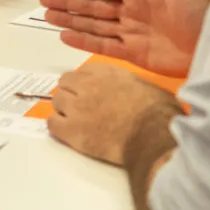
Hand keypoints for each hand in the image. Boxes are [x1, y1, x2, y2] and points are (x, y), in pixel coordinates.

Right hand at [39, 0, 209, 74]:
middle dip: (67, 2)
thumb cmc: (200, 14)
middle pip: (92, 6)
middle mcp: (131, 11)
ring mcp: (131, 33)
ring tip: (47, 16)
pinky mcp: (134, 54)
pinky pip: (103, 45)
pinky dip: (84, 41)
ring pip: (93, 24)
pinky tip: (65, 36)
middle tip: (43, 0)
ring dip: (70, 20)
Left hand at [46, 65, 176, 165]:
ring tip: (76, 122)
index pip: (81, 72)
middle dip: (71, 95)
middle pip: (65, 84)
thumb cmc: (158, 114)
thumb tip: (132, 92)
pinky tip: (68, 133)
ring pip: (57, 102)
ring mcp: (77, 106)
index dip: (84, 84)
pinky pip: (52, 124)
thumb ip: (129, 84)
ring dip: (64, 111)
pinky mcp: (71, 129)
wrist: (152, 136)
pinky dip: (58, 128)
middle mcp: (87, 85)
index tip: (89, 93)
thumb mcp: (146, 87)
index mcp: (106, 73)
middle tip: (81, 109)